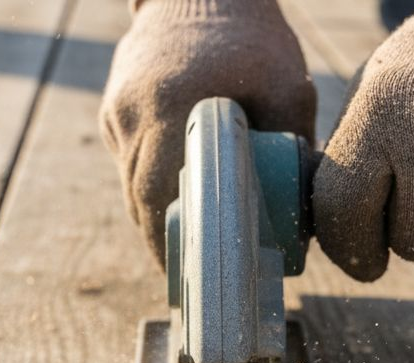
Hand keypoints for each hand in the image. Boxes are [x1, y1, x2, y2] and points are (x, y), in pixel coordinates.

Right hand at [100, 0, 315, 263]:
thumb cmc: (253, 36)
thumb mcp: (288, 87)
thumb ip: (292, 149)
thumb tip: (301, 218)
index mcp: (171, 107)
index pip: (160, 197)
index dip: (169, 244)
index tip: (188, 276)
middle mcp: (132, 112)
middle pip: (139, 199)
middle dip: (162, 241)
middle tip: (191, 276)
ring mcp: (115, 110)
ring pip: (130, 185)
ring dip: (156, 217)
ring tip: (185, 251)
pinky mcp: (112, 107)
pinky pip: (129, 162)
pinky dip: (151, 186)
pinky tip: (178, 203)